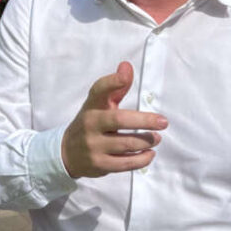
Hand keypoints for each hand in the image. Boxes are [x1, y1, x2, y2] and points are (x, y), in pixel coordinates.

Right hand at [61, 62, 167, 177]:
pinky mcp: (99, 164)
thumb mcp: (98, 105)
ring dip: (146, 141)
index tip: (125, 73)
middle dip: (144, 121)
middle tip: (163, 122)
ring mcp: (93, 145)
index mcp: (91, 106)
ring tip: (156, 138)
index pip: (99, 90)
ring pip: (127, 143)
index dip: (112, 81)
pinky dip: (142, 159)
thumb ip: (115, 88)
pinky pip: (125, 164)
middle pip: (119, 119)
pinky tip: (149, 154)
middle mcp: (90, 124)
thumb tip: (127, 66)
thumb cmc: (91, 124)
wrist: (67, 153)